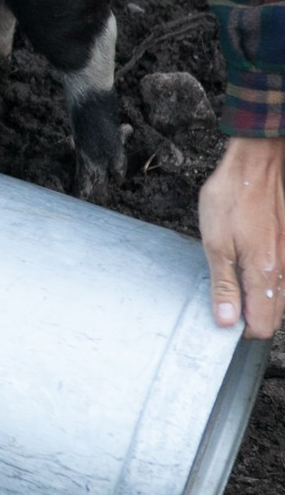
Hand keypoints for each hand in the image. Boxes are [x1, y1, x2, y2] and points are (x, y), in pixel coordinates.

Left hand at [199, 137, 284, 338]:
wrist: (258, 165)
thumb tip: (225, 320)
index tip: (225, 320)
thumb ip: (223, 284)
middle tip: (227, 302)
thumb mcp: (215, 242)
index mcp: (265, 272)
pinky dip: (270, 281)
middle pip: (276, 315)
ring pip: (283, 297)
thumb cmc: (232, 198)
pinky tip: (252, 268)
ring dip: (262, 298)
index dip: (242, 329)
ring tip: (237, 284)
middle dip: (253, 316)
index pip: (263, 324)